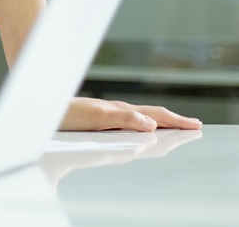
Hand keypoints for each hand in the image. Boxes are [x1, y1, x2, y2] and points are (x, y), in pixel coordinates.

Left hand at [59, 96, 201, 131]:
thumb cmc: (67, 113)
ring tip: (174, 128)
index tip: (196, 125)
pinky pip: (130, 122)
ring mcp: (109, 114)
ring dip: (160, 123)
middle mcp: (118, 111)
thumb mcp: (97, 117)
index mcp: (122, 111)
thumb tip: (152, 125)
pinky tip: (141, 131)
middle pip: (152, 115)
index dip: (176, 121)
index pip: (156, 116)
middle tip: (194, 126)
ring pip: (142, 118)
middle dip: (174, 121)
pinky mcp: (99, 119)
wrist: (42, 106)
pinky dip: (144, 126)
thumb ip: (124, 119)